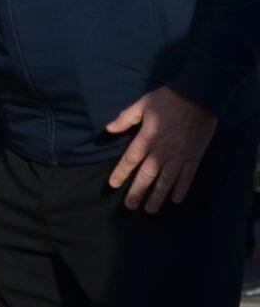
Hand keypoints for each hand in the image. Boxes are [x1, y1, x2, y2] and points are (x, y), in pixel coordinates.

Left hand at [105, 85, 216, 212]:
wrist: (198, 96)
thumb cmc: (168, 99)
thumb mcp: (142, 104)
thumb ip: (125, 118)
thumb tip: (108, 129)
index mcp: (147, 138)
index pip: (130, 160)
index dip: (121, 173)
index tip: (113, 185)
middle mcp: (162, 151)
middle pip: (147, 175)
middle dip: (137, 191)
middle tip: (130, 207)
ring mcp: (179, 155)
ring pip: (167, 180)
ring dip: (158, 196)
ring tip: (150, 209)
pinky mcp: (194, 156)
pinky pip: (188, 176)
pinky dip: (182, 188)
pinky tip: (176, 199)